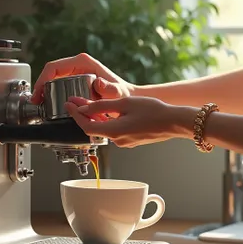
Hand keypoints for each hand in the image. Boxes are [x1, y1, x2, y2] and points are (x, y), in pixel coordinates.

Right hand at [32, 53, 134, 103]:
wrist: (127, 98)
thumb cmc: (122, 95)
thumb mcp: (117, 93)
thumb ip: (111, 90)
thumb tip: (99, 83)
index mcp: (83, 63)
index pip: (54, 67)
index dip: (42, 80)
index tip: (38, 94)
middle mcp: (78, 64)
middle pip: (51, 72)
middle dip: (41, 86)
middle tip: (37, 102)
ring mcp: (76, 71)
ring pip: (53, 78)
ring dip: (44, 90)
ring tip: (40, 104)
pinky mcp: (76, 78)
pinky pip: (58, 83)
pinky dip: (51, 92)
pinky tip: (49, 102)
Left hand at [65, 96, 190, 147]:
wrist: (175, 122)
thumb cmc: (154, 112)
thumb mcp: (125, 103)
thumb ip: (102, 106)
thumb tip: (84, 107)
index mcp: (113, 132)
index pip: (85, 126)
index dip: (74, 115)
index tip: (68, 104)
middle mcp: (117, 141)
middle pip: (93, 128)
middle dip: (83, 114)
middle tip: (76, 101)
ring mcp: (125, 142)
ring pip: (104, 129)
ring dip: (95, 117)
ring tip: (89, 103)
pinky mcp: (131, 140)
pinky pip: (114, 131)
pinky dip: (107, 121)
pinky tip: (107, 112)